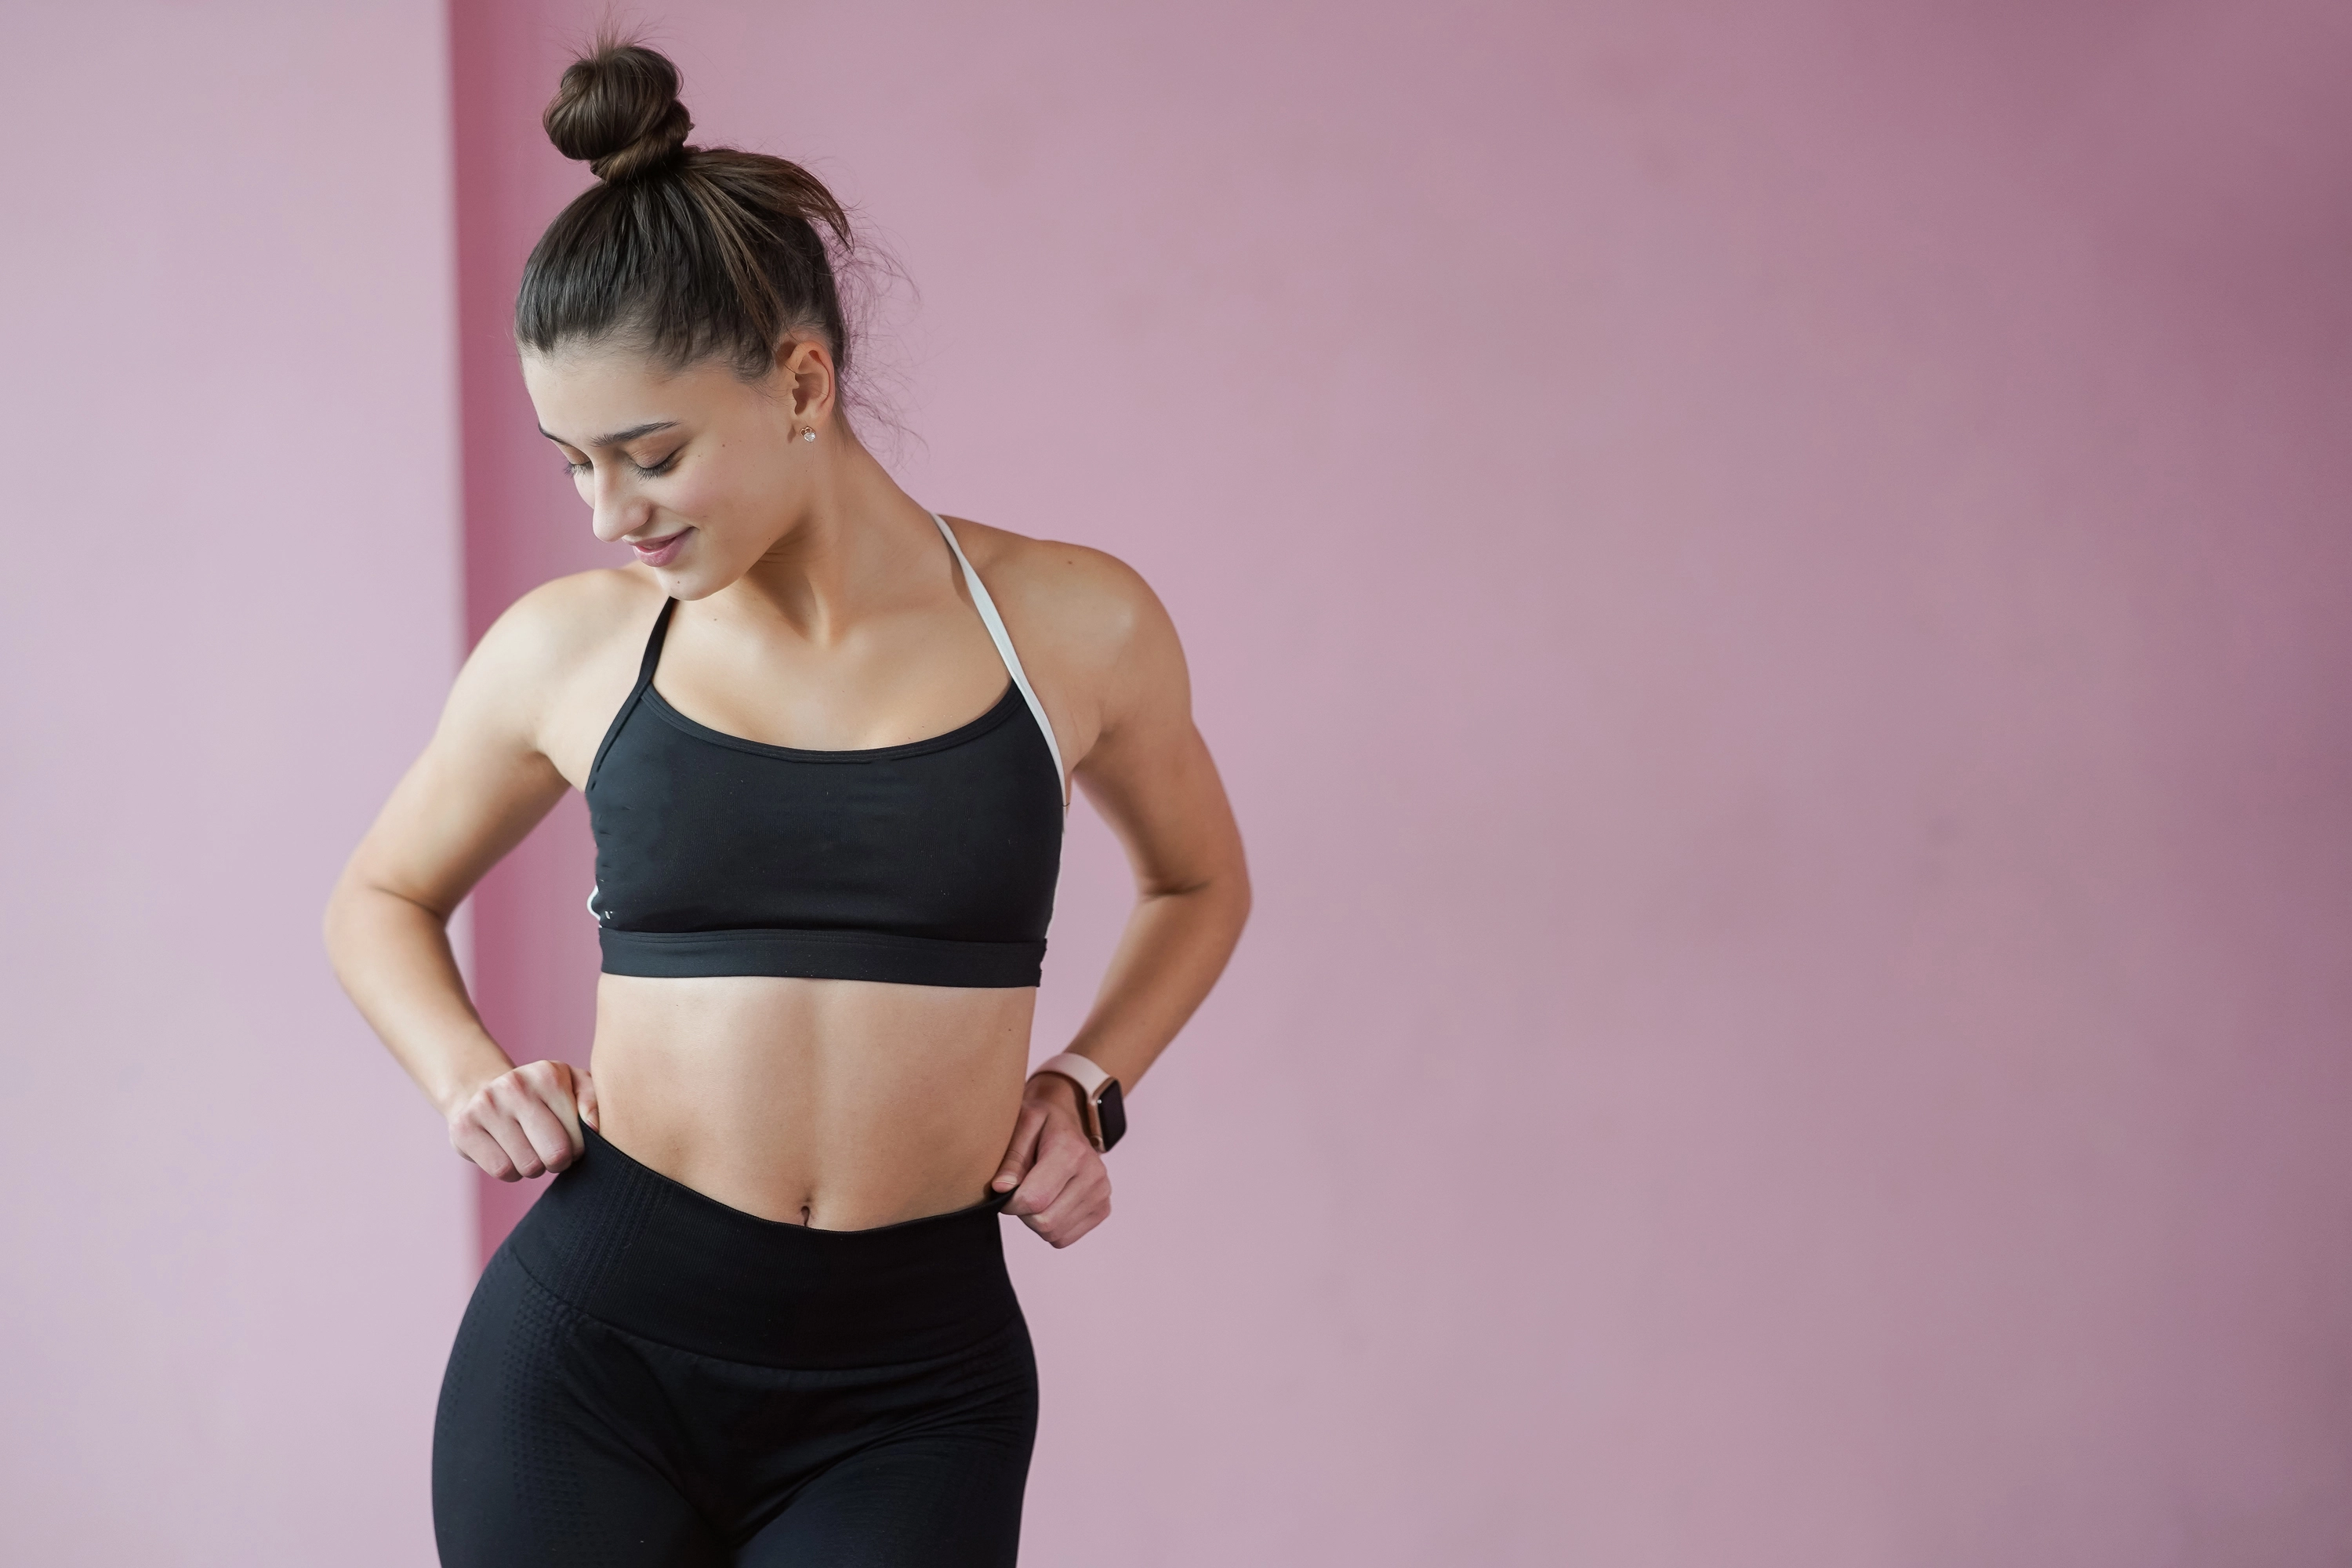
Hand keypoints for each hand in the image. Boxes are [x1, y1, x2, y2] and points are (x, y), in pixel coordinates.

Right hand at [446, 1059, 597, 1180]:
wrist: (480, 1090)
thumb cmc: (538, 1095)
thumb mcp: (571, 1085)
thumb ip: (592, 1099)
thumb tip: (593, 1126)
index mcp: (547, 1074)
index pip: (579, 1136)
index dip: (578, 1148)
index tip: (569, 1141)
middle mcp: (515, 1086)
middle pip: (554, 1154)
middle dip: (558, 1162)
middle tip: (551, 1152)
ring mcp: (486, 1106)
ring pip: (528, 1166)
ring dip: (533, 1167)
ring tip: (528, 1150)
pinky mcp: (464, 1128)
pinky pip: (501, 1170)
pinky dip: (510, 1172)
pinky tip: (508, 1154)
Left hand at [992, 1074, 1111, 1246]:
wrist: (1069, 1122)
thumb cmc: (1043, 1124)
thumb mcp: (1022, 1126)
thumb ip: (1011, 1158)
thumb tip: (1002, 1189)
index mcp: (1072, 1152)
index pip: (1034, 1200)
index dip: (1009, 1203)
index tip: (1004, 1190)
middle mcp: (1093, 1175)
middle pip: (1045, 1222)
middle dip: (1023, 1213)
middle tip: (1021, 1191)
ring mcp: (1101, 1194)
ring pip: (1054, 1234)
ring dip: (1036, 1220)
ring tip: (1037, 1194)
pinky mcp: (1102, 1209)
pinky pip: (1065, 1238)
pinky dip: (1051, 1227)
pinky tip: (1051, 1203)